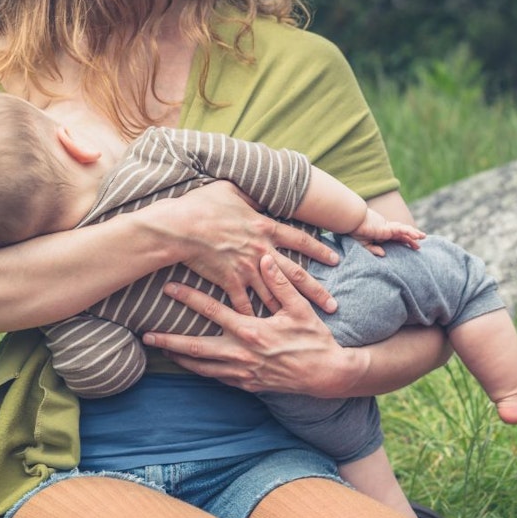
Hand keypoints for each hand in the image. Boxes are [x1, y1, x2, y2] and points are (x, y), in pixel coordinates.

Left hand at [143, 255, 365, 397]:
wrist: (326, 374)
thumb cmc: (314, 339)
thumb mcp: (300, 308)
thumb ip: (280, 283)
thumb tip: (265, 258)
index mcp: (251, 331)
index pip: (212, 312)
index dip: (189, 299)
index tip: (169, 289)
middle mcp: (242, 354)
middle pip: (196, 348)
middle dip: (169, 342)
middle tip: (146, 336)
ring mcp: (243, 372)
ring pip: (202, 367)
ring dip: (180, 359)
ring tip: (161, 352)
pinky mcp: (248, 385)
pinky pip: (217, 378)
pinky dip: (201, 371)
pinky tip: (191, 366)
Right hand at [168, 182, 339, 314]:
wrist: (182, 227)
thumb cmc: (203, 204)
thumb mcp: (231, 190)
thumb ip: (250, 196)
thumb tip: (258, 194)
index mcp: (265, 227)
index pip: (301, 240)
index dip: (319, 250)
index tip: (335, 260)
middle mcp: (262, 250)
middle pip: (296, 274)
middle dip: (317, 291)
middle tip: (333, 305)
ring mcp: (247, 268)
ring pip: (276, 294)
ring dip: (290, 308)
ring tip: (305, 322)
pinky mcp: (230, 281)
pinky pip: (245, 303)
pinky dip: (254, 316)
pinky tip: (263, 327)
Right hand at [349, 207, 424, 256]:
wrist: (352, 222)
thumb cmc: (355, 231)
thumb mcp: (364, 244)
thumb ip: (373, 249)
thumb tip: (384, 254)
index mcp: (382, 234)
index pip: (397, 238)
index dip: (406, 242)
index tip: (414, 247)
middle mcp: (387, 230)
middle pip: (402, 234)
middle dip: (411, 239)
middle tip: (419, 247)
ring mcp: (388, 227)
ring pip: (404, 230)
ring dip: (414, 233)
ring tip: (423, 237)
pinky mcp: (388, 227)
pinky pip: (401, 230)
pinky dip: (410, 232)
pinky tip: (417, 236)